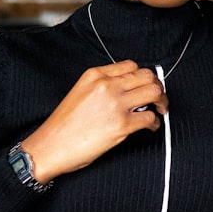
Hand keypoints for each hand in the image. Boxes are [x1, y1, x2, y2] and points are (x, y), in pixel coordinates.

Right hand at [20, 60, 168, 181]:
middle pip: (147, 76)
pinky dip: (154, 123)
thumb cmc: (63, 124)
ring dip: (161, 101)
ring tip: (159, 109)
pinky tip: (149, 127)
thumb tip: (127, 89)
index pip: (131, 66)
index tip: (145, 85)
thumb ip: (102, 85)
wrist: (51, 146)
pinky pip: (150, 118)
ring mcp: (115, 104)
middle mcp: (107, 86)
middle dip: (157, 86)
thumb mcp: (80, 91)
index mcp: (96, 75)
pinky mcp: (122, 125)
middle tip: (158, 98)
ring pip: (154, 92)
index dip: (142, 76)